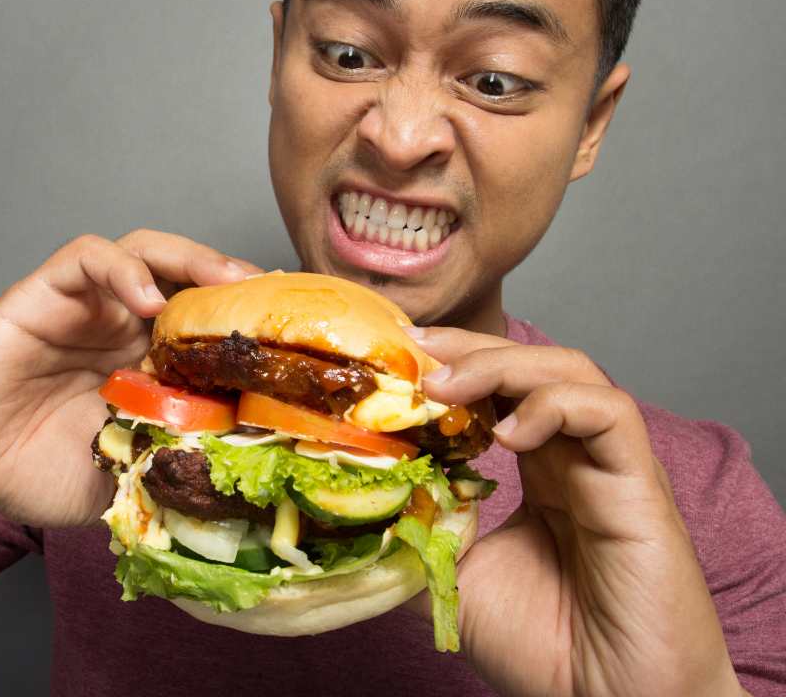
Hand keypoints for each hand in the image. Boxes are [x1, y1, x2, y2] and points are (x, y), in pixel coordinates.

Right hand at [0, 230, 259, 527]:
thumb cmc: (33, 471)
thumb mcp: (121, 474)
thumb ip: (167, 459)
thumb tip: (240, 473)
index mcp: (146, 365)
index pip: (206, 326)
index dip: (247, 326)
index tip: (292, 339)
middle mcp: (121, 326)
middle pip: (188, 278)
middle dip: (233, 282)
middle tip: (271, 298)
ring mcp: (84, 306)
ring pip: (146, 252)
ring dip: (190, 258)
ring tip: (224, 279)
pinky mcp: (41, 294)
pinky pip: (86, 259)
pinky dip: (121, 266)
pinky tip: (144, 294)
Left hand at [408, 327, 743, 696]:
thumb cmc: (544, 648)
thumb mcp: (450, 579)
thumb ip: (413, 531)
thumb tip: (356, 498)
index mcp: (539, 472)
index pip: (497, 392)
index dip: (450, 366)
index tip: (395, 357)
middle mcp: (575, 459)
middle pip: (529, 367)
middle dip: (468, 349)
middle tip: (413, 350)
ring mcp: (608, 468)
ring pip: (571, 373)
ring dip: (503, 365)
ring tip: (444, 386)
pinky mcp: (639, 487)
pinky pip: (609, 414)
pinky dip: (555, 405)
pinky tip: (509, 432)